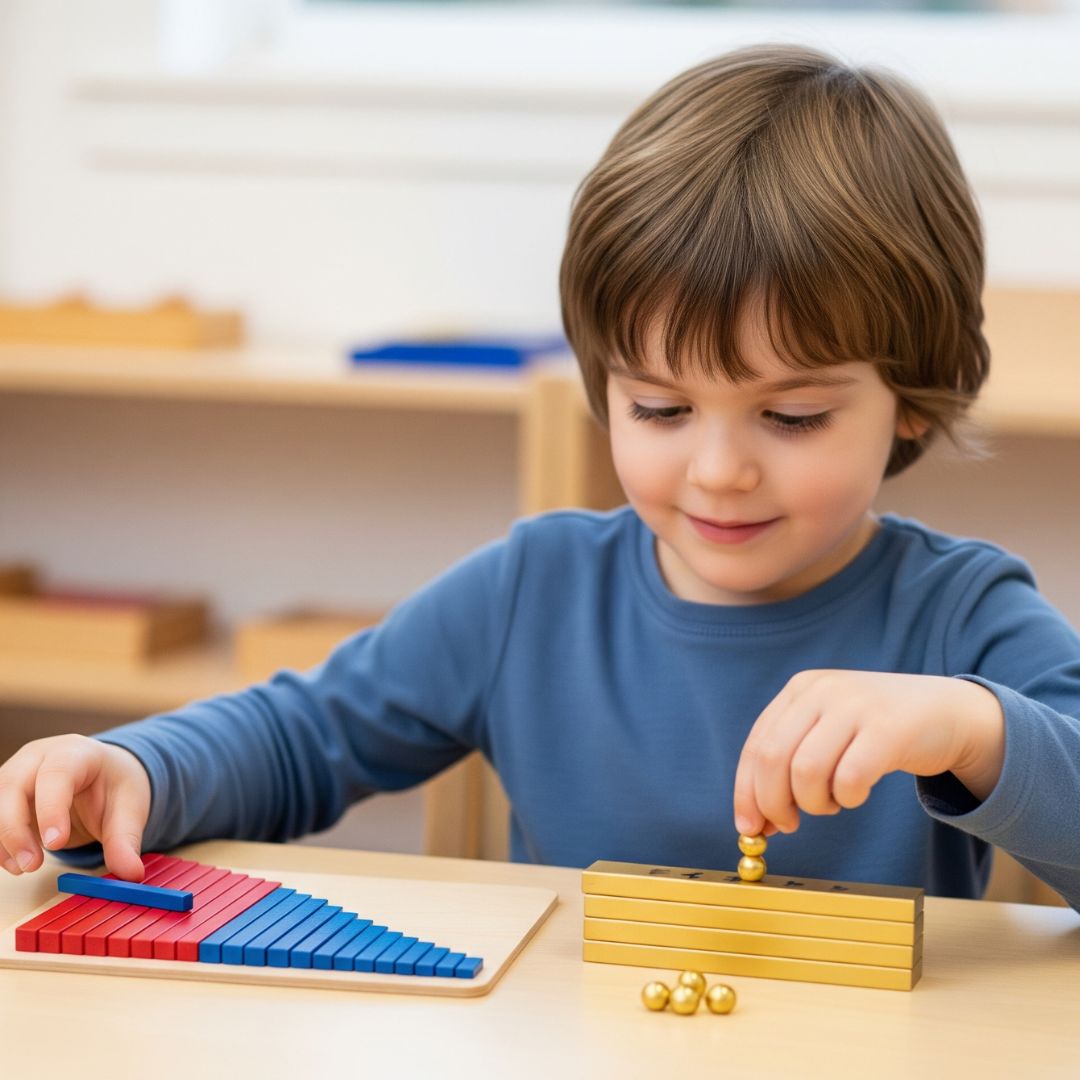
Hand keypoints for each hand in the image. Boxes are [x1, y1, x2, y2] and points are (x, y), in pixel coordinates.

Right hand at [0, 734, 150, 880]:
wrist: (103, 776)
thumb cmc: (114, 785)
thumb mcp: (130, 808)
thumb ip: (126, 840)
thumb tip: (131, 874)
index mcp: (76, 752)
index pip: (57, 773)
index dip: (51, 808)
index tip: (54, 843)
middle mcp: (39, 757)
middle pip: (13, 786)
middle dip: (16, 829)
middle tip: (32, 865)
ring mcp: (17, 773)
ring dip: (3, 839)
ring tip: (24, 868)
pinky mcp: (5, 794)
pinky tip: (13, 863)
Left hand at [733, 670, 1004, 836]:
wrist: (949, 712)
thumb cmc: (878, 732)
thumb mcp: (828, 732)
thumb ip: (790, 765)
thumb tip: (755, 822)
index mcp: (800, 689)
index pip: (755, 745)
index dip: (746, 791)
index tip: (747, 827)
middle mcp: (822, 691)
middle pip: (772, 759)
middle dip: (773, 804)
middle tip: (788, 826)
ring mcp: (855, 706)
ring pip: (805, 772)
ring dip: (814, 803)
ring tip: (832, 802)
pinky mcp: (888, 729)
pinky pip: (849, 779)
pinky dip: (847, 798)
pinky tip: (856, 794)